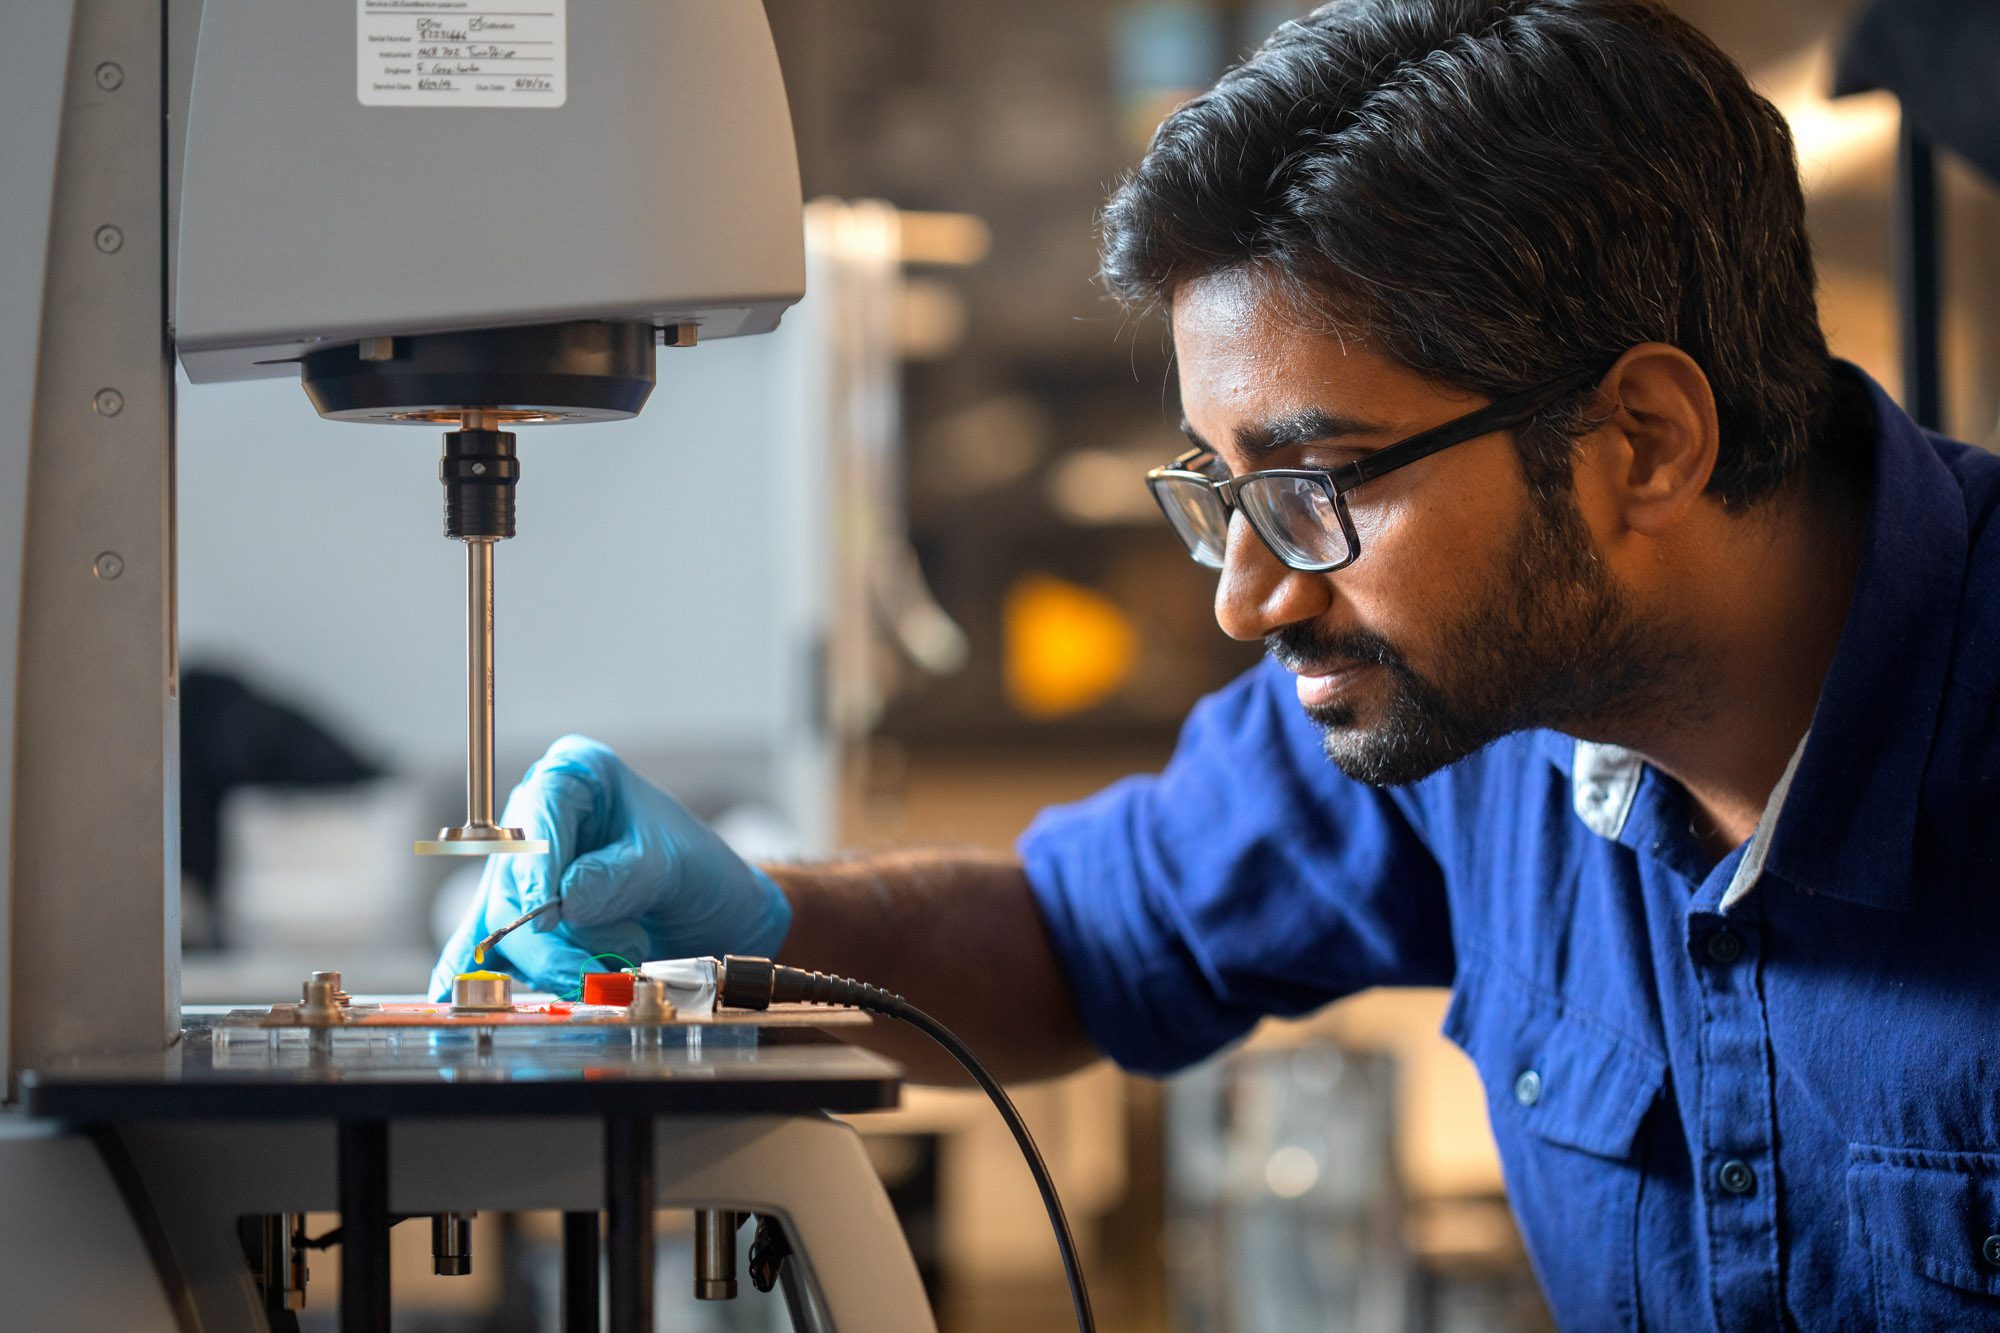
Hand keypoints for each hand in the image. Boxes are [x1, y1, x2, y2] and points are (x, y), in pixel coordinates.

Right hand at [429, 735, 791, 998]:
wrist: (706, 912)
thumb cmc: (694, 869)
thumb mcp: (671, 863)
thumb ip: (620, 877)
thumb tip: (564, 900)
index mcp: (576, 776)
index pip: (541, 805)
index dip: (538, 860)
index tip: (545, 910)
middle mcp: (537, 818)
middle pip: (514, 876)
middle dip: (554, 937)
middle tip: (595, 971)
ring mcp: (521, 870)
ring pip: (503, 923)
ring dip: (555, 962)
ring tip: (614, 970)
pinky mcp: (515, 918)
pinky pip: (481, 946)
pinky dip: (487, 976)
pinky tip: (470, 998)